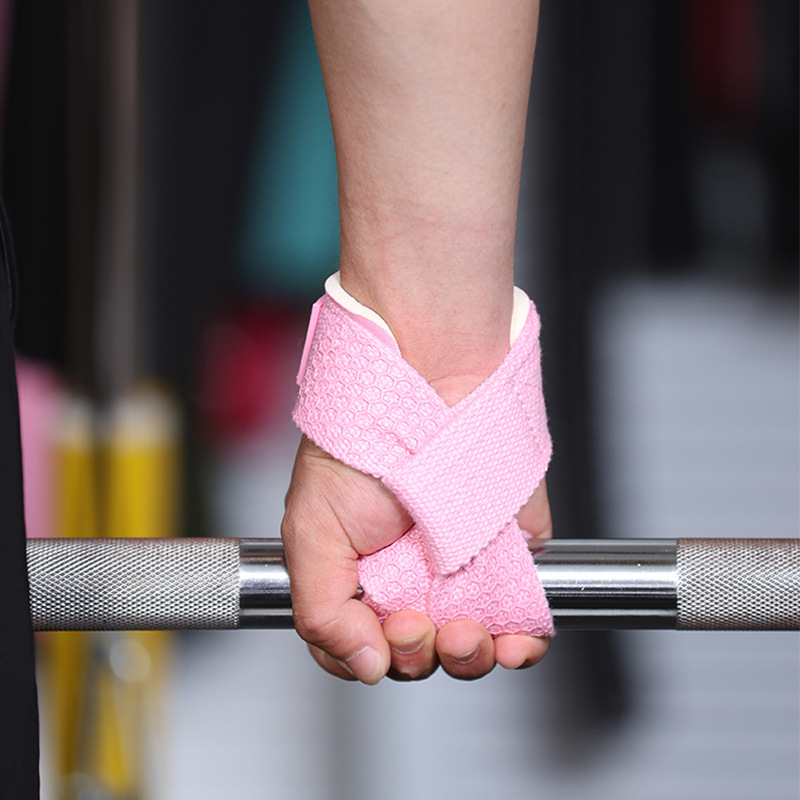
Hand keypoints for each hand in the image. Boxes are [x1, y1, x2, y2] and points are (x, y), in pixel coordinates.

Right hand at [281, 435, 551, 683]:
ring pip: (470, 649)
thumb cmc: (361, 444)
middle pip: (418, 656)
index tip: (379, 638)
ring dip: (467, 658)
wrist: (426, 389)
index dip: (370, 657)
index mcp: (360, 576)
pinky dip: (521, 645)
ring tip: (462, 632)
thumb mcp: (312, 529)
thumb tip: (364, 664)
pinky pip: (523, 621)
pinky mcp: (511, 558)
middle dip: (418, 656)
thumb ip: (321, 608)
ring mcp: (461, 571)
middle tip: (415, 623)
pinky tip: (510, 643)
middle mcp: (410, 578)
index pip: (361, 647)